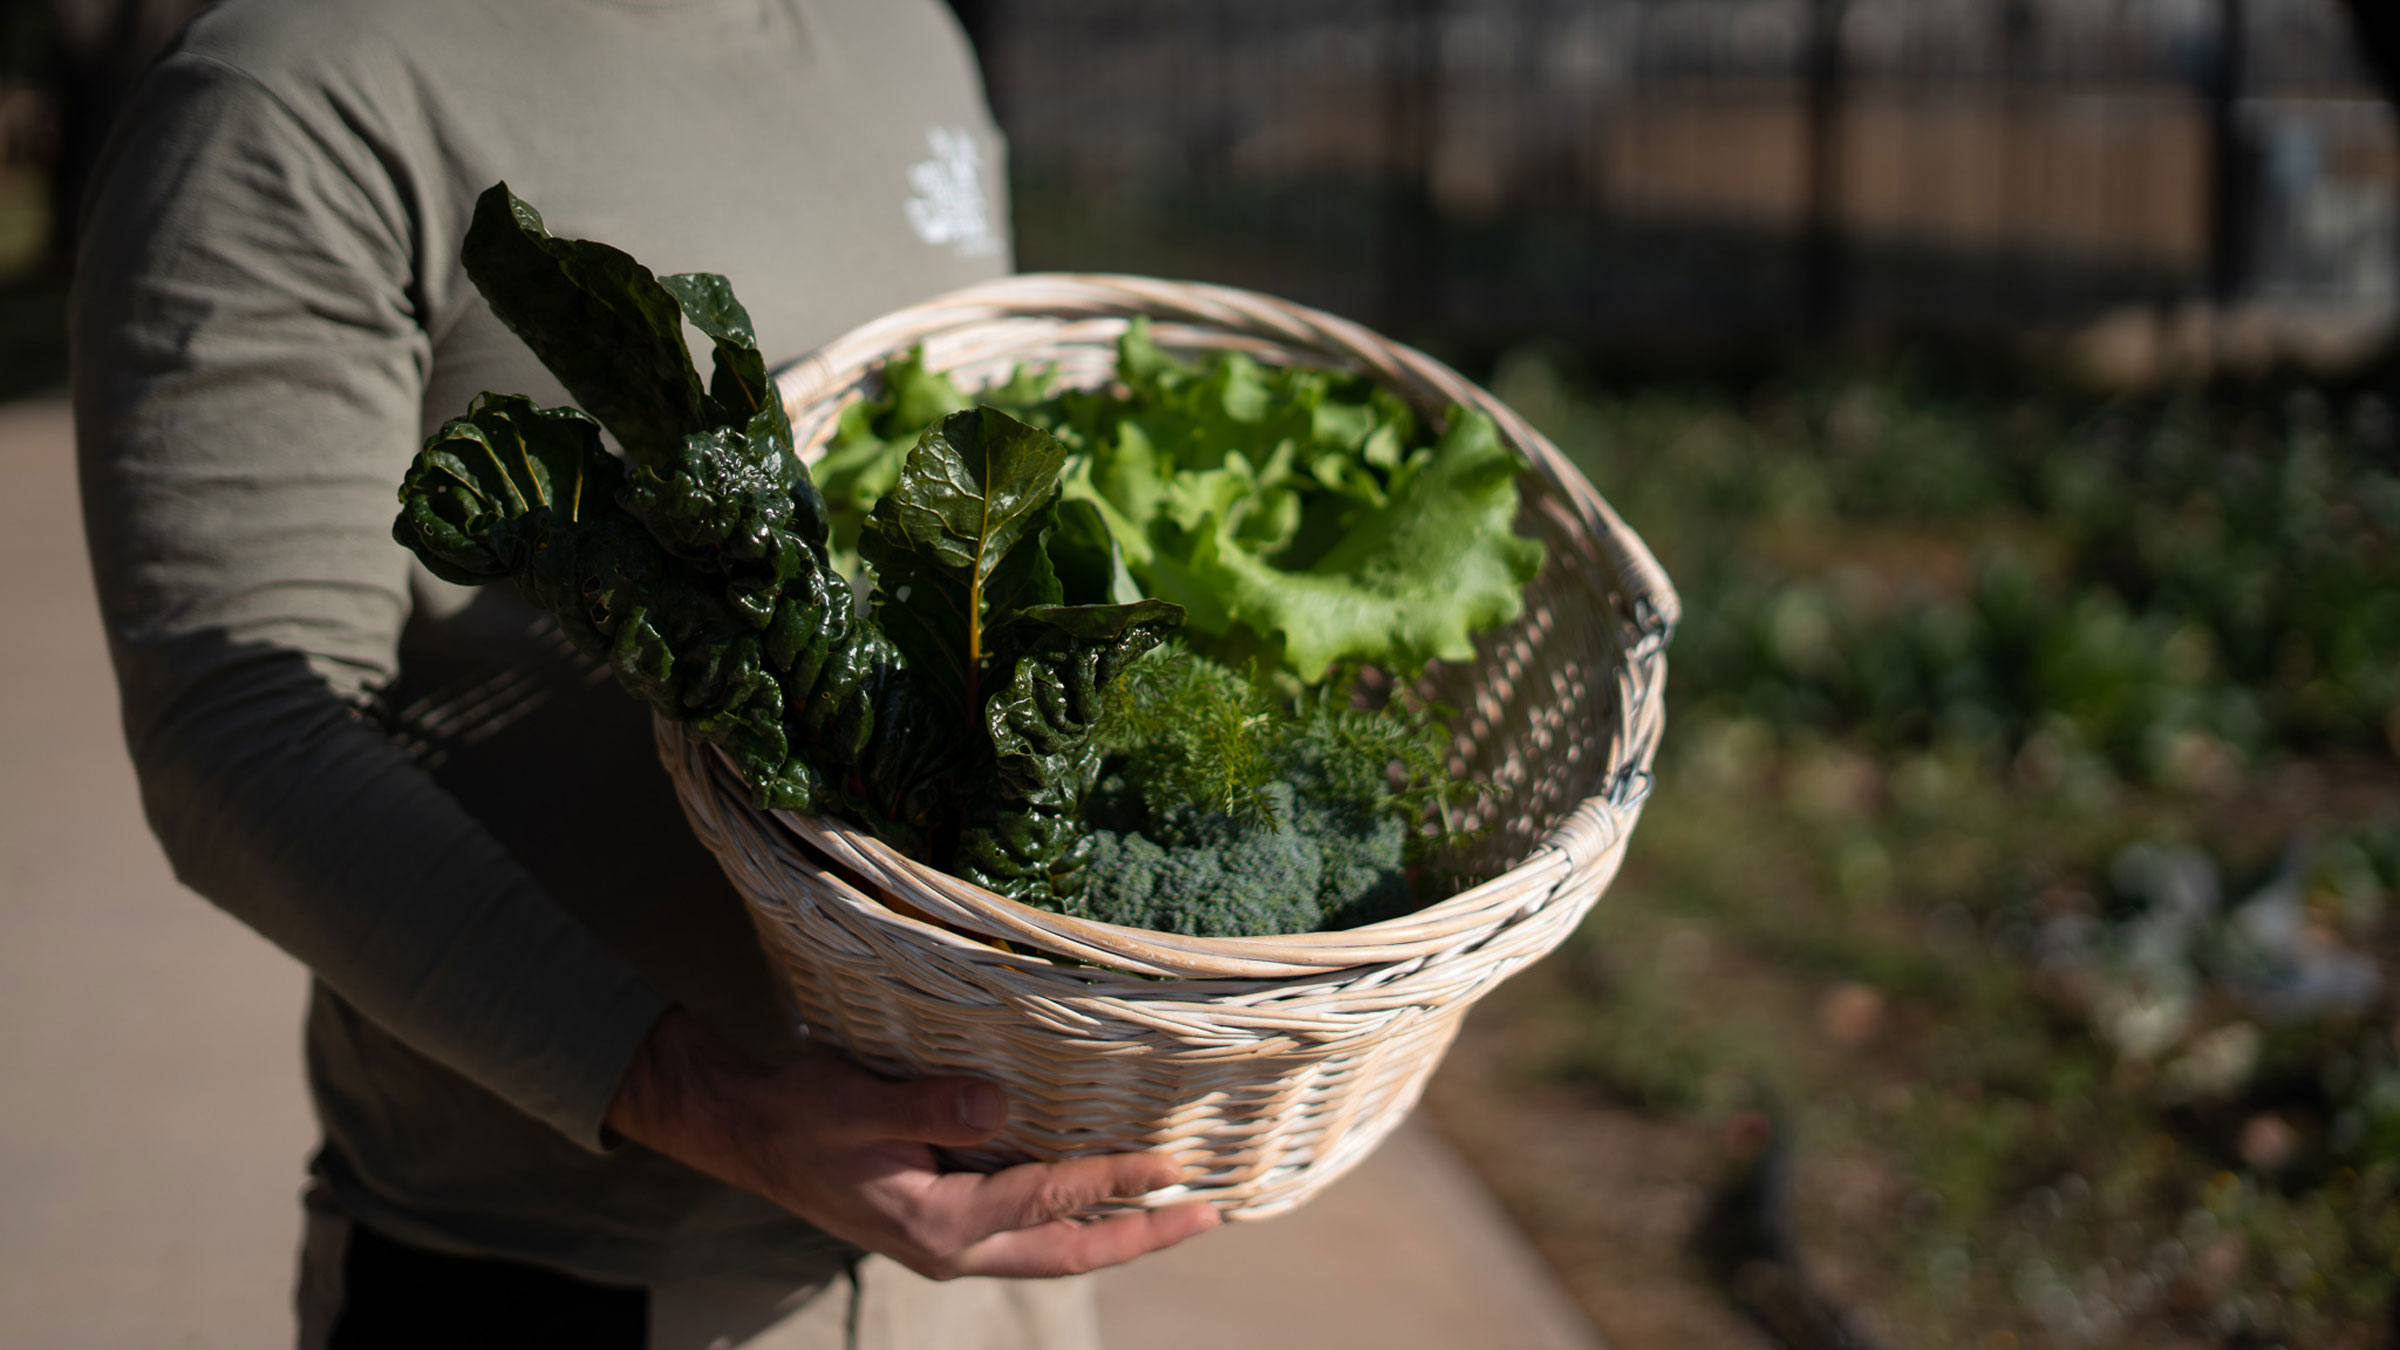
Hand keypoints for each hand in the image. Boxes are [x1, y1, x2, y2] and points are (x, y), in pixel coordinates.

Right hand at [604, 1008, 1218, 1278]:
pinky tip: (1102, 1197)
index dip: (1114, 1180)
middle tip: (1211, 1214)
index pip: (1049, 1200)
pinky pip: (1030, 1234)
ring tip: (1177, 1214)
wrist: (748, 1134)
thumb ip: (929, 1108)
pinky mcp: (946, 1227)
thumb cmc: (799, 1114)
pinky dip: (1076, 1220)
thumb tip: (1000, 1103)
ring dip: (1117, 1235)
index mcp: (938, 1223)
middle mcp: (953, 1248)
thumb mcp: (857, 1103)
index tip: (1173, 1165)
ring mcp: (951, 1245)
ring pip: (1055, 1251)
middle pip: (1071, 1252)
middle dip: (1143, 1236)